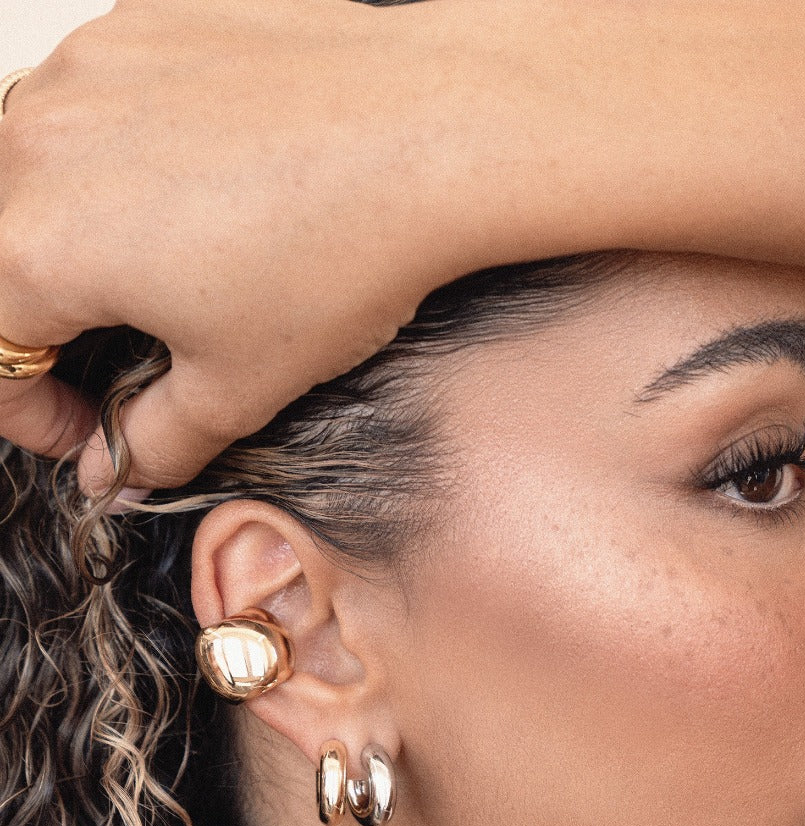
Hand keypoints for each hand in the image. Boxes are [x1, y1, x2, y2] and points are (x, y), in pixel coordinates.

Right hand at [0, 0, 485, 492]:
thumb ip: (151, 441)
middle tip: (128, 359)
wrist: (430, 135)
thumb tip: (113, 469)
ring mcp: (84, 69)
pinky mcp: (137, 25)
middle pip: (4, 258)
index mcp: (36, 246)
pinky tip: (206, 189)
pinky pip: (98, 103)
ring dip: (82, 234)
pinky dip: (127, 156)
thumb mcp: (238, 386)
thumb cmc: (339, 254)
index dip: (32, 414)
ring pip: (42, 174)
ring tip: (170, 269)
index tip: (88, 430)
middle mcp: (35, 143)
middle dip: (52, 324)